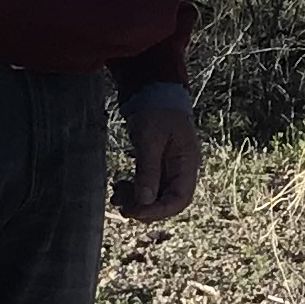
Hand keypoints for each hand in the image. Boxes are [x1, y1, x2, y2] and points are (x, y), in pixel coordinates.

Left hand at [117, 95, 201, 222]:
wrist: (154, 91)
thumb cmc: (157, 110)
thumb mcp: (150, 139)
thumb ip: (148, 170)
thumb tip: (144, 202)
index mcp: (187, 163)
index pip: (179, 199)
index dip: (159, 211)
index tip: (136, 212)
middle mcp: (181, 170)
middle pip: (168, 202)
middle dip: (145, 208)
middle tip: (123, 206)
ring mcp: (169, 169)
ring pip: (155, 197)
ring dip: (137, 201)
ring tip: (117, 195)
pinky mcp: (157, 166)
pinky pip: (147, 187)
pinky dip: (134, 191)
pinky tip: (119, 187)